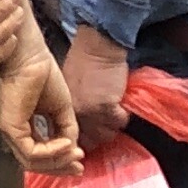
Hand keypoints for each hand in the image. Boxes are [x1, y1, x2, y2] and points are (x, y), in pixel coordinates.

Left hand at [0, 48, 83, 179]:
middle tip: (79, 167)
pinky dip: (52, 151)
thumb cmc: (44, 76)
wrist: (32, 57)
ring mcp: (8, 130)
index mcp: (20, 127)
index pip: (36, 156)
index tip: (79, 164)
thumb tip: (73, 150)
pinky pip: (31, 151)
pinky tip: (67, 143)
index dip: (59, 163)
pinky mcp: (9, 126)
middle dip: (59, 167)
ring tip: (76, 153)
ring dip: (58, 160)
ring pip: (31, 161)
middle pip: (33, 163)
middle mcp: (11, 132)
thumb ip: (66, 131)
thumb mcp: (61, 110)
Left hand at [63, 23, 132, 141]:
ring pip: (106, 135)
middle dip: (100, 133)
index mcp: (64, 109)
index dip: (84, 137)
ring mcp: (90, 112)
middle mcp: (75, 114)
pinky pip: (120, 122)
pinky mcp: (107, 107)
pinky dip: (123, 116)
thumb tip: (83, 122)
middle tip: (106, 122)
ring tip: (114, 113)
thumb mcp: (69, 87)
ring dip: (113, 126)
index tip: (93, 132)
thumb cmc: (84, 62)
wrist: (96, 47)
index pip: (72, 136)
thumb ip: (74, 106)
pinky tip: (121, 105)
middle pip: (90, 140)